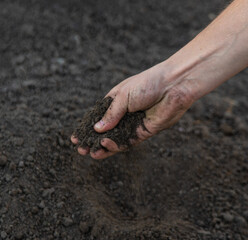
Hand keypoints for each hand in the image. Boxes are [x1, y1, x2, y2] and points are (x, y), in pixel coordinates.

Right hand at [71, 61, 195, 158]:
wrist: (173, 86)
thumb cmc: (147, 84)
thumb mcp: (123, 96)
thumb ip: (110, 114)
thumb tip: (97, 129)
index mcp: (116, 102)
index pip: (98, 118)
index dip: (87, 128)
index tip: (75, 138)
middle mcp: (123, 115)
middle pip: (105, 132)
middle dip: (93, 141)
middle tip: (81, 150)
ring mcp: (133, 125)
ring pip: (115, 140)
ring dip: (103, 147)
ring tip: (91, 153)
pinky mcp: (143, 132)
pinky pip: (127, 143)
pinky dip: (116, 146)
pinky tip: (105, 146)